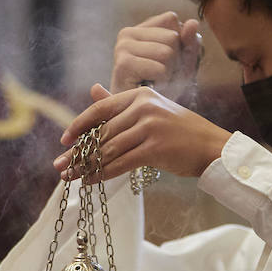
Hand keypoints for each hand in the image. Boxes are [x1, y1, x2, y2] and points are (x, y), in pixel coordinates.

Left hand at [53, 84, 230, 181]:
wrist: (211, 147)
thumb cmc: (181, 131)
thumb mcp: (152, 109)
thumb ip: (120, 102)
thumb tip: (93, 89)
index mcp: (140, 95)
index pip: (100, 109)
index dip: (79, 125)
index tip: (64, 140)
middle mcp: (143, 107)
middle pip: (102, 132)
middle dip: (78, 152)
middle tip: (60, 165)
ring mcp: (150, 127)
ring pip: (109, 149)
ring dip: (86, 166)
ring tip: (70, 177)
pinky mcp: (155, 148)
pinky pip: (121, 163)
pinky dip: (103, 174)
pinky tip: (90, 181)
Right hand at [110, 11, 202, 97]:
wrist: (145, 117)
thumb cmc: (164, 88)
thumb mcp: (183, 62)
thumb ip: (190, 42)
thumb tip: (192, 22)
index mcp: (139, 29)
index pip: (171, 19)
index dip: (178, 43)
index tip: (167, 62)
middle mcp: (126, 34)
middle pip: (171, 37)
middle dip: (174, 62)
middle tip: (161, 78)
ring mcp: (122, 48)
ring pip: (167, 53)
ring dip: (169, 74)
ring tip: (155, 84)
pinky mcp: (123, 65)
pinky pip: (160, 69)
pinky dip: (162, 83)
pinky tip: (150, 90)